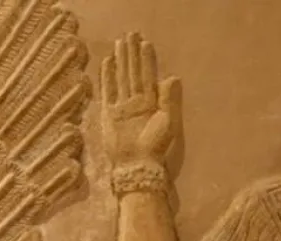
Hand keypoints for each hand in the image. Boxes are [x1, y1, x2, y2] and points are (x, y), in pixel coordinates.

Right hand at [100, 32, 182, 167]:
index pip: (148, 76)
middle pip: (133, 73)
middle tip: (130, 35)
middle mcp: (137, 101)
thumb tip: (172, 77)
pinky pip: (108, 91)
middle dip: (132, 54)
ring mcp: (122, 106)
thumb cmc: (154, 146)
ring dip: (121, 61)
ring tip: (119, 43)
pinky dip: (108, 77)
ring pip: (121, 78)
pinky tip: (108, 63)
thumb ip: (169, 100)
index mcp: (152, 103)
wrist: (136, 165)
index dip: (147, 60)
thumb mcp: (168, 122)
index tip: (145, 43)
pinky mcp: (109, 114)